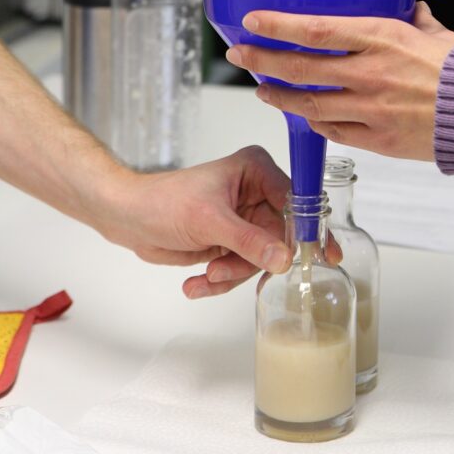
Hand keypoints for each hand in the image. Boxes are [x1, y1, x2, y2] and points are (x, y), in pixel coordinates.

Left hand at [96, 147, 291, 298]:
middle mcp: (256, 193)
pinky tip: (195, 283)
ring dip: (231, 273)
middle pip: (279, 237)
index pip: (296, 201)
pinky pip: (241, 268)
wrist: (129, 219)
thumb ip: (249, 241)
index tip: (323, 255)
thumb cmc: (164, 203)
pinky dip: (220, 280)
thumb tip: (284, 259)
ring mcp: (245, 219)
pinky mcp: (232, 241)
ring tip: (205, 275)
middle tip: (221, 270)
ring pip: (260, 258)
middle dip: (251, 261)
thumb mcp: (209, 221)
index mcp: (257, 171)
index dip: (309, 229)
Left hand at [226, 3, 453, 160]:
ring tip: (262, 89)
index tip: (253, 21)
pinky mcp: (376, 139)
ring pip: (308, 104)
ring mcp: (369, 109)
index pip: (314, 29)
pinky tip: (303, 117)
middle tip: (240, 55)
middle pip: (300, 67)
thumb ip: (414, 21)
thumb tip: (409, 9)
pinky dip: (314, 123)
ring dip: (279, 96)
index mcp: (380, 38)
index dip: (277, 25)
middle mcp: (368, 73)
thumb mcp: (436, 34)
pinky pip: (333, 131)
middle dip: (263, 60)